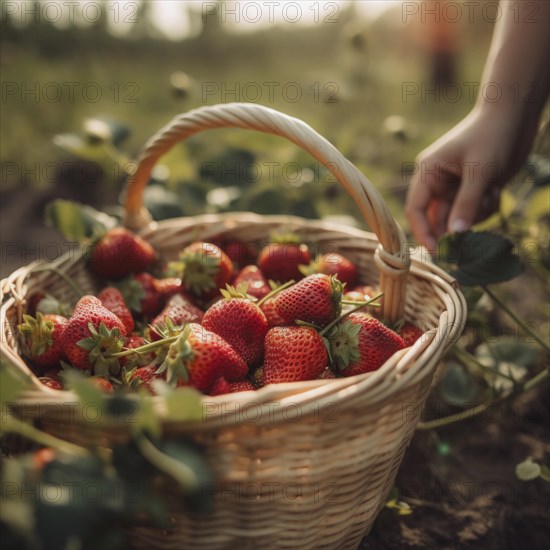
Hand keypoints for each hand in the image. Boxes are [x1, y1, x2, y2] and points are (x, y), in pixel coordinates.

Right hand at [405, 104, 535, 252]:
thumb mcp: (480, 171)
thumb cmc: (492, 135)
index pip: (416, 208)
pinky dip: (486, 209)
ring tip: (490, 193)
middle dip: (455, 226)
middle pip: (436, 218)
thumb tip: (456, 235)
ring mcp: (455, 188)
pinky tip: (496, 190)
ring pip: (458, 219)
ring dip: (476, 214)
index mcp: (428, 172)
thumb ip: (466, 204)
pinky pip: (473, 214)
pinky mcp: (472, 191)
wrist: (516, 115)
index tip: (436, 251)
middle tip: (469, 240)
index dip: (422, 231)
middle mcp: (437, 182)